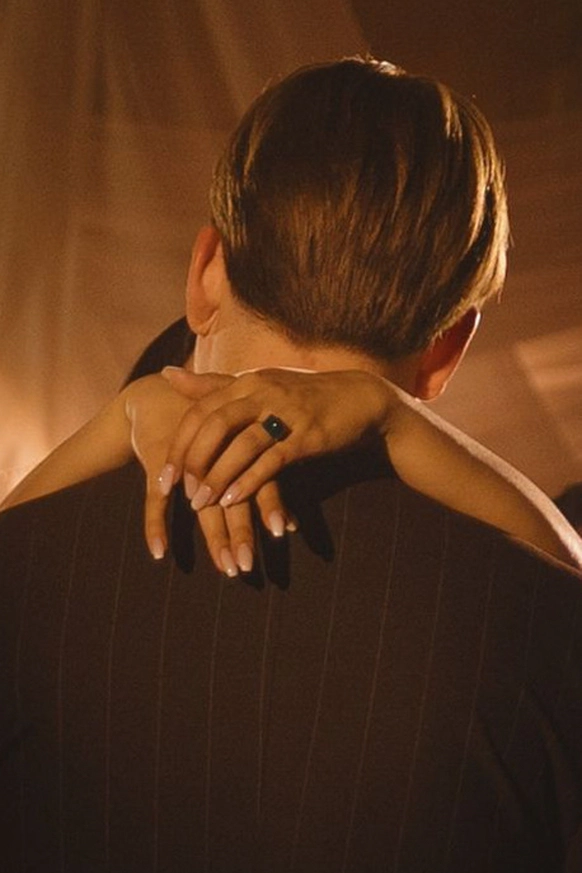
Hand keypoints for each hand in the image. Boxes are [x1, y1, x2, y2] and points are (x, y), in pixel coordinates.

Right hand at [123, 372, 294, 573]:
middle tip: (249, 567)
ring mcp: (184, 462)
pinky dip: (155, 526)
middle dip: (243, 534)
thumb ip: (264, 485)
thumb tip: (294, 525)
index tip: (283, 532)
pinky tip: (159, 553)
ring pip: (202, 507)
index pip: (259, 479)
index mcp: (238, 446)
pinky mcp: (156, 465)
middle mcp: (213, 456)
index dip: (270, 505)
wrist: (159, 394)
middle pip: (232, 499)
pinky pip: (154, 501)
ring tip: (229, 569)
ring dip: (216, 539)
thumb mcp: (237, 450)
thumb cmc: (209, 426)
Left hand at [157, 364, 394, 506]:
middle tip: (176, 492)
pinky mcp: (306, 435)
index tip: (162, 474)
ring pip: (241, 444)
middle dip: (191, 460)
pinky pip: (271, 460)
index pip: (201, 409)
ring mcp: (285, 413)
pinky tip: (233, 501)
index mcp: (247, 382)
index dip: (179, 443)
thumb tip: (166, 374)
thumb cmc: (303, 396)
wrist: (360, 399)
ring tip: (199, 503)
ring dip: (217, 476)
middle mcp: (262, 392)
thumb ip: (212, 385)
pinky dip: (249, 481)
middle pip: (214, 424)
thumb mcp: (257, 386)